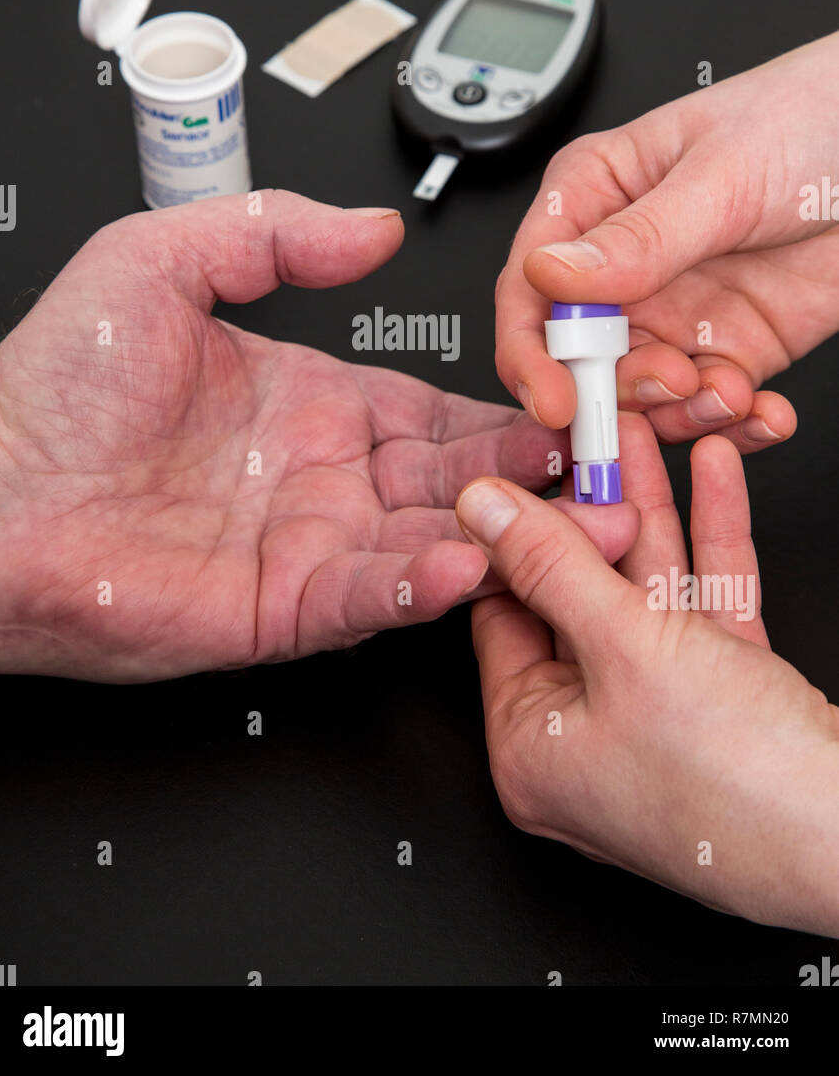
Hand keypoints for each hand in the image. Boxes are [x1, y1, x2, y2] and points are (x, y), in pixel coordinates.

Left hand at [0, 191, 564, 681]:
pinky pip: (368, 599)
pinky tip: (466, 562)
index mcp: (313, 399)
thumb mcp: (163, 260)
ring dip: (506, 536)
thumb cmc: (58, 380)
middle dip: (534, 475)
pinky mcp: (279, 610)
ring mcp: (308, 545)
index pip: (436, 404)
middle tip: (605, 466)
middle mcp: (324, 475)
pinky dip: (420, 586)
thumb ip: (277, 235)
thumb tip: (376, 228)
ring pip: (433, 542)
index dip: (504, 403)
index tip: (568, 396)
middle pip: (458, 477)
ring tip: (574, 524)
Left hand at [457, 415, 838, 934]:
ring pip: (645, 596)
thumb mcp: (625, 649)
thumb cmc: (738, 783)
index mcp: (532, 751)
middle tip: (597, 438)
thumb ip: (551, 566)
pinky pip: (702, 611)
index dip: (519, 535)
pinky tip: (713, 478)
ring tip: (647, 436)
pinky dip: (709, 545)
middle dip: (598, 509)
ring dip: (653, 512)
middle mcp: (587, 744)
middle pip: (578, 599)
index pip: (504, 615)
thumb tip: (482, 510)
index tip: (531, 469)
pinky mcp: (722, 708)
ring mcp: (657, 726)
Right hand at [496, 31, 838, 448]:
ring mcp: (679, 308)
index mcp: (596, 199)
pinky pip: (710, 403)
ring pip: (642, 392)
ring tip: (726, 391)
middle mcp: (627, 263)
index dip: (532, 351)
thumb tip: (552, 274)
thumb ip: (639, 237)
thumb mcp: (720, 174)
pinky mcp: (733, 345)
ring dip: (680, 410)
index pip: (532, 286)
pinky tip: (760, 408)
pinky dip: (732, 421)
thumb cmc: (810, 116)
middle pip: (580, 355)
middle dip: (616, 388)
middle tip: (667, 384)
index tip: (556, 397)